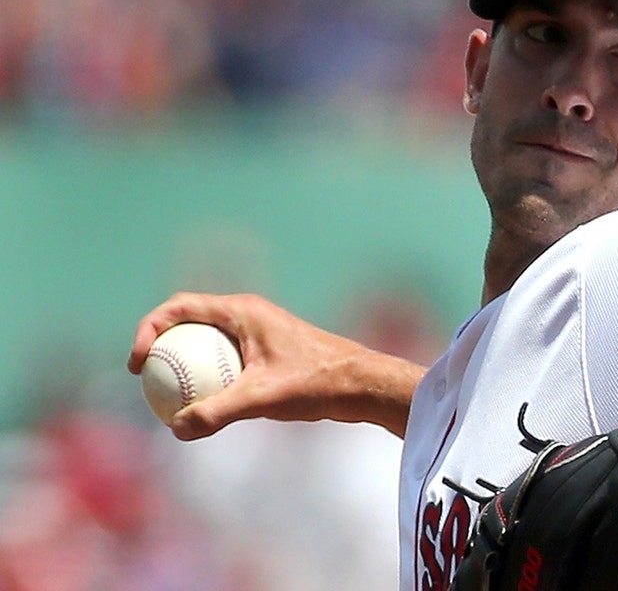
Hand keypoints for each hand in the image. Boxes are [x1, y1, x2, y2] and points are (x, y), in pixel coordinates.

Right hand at [129, 292, 422, 439]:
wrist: (362, 384)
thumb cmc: (316, 383)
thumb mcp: (263, 398)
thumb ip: (217, 412)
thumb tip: (177, 428)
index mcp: (242, 310)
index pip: (178, 307)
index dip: (148, 329)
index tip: (138, 363)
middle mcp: (247, 315)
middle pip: (187, 323)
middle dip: (159, 347)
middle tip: (144, 383)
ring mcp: (256, 333)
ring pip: (205, 344)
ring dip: (182, 365)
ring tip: (165, 399)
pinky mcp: (265, 354)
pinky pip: (223, 362)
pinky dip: (206, 379)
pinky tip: (201, 411)